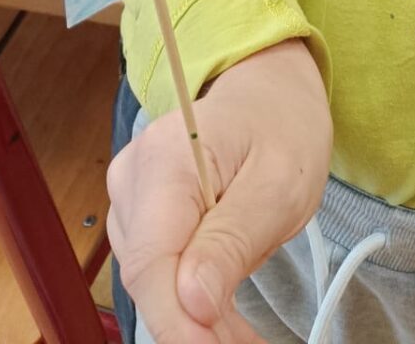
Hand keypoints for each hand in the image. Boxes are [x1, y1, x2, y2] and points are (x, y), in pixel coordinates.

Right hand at [107, 38, 331, 343]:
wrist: (270, 95)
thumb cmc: (282, 127)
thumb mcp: (280, 184)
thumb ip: (233, 240)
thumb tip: (191, 302)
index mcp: (169, 156)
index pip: (151, 259)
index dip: (175, 320)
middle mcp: (135, 174)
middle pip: (148, 275)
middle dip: (194, 325)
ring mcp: (132, 193)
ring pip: (152, 280)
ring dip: (195, 318)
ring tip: (243, 334)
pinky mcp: (141, 213)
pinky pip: (158, 269)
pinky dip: (191, 300)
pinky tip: (222, 316)